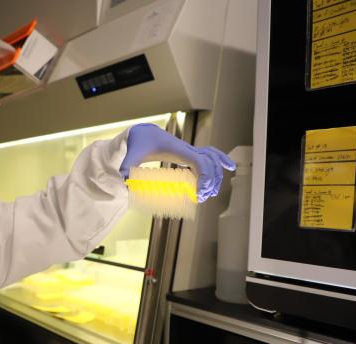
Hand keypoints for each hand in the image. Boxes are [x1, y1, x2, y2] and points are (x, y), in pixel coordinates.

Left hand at [120, 123, 235, 201]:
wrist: (139, 133)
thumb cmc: (135, 146)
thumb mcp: (128, 159)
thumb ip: (125, 172)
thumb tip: (124, 187)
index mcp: (174, 150)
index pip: (198, 161)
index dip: (204, 177)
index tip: (199, 195)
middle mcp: (185, 148)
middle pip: (209, 162)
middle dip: (211, 180)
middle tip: (201, 198)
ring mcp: (188, 149)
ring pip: (212, 158)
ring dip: (216, 175)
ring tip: (209, 193)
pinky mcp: (188, 152)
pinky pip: (210, 154)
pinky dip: (221, 160)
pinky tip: (230, 167)